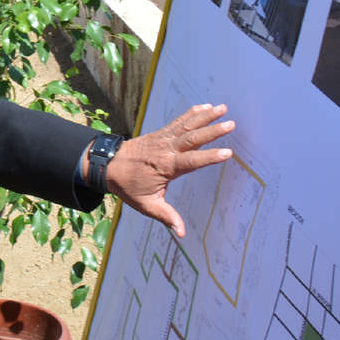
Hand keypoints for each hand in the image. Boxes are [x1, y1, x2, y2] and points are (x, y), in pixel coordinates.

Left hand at [104, 104, 235, 236]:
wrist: (108, 165)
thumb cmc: (128, 186)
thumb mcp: (146, 205)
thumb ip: (166, 216)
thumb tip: (182, 233)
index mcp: (166, 166)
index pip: (191, 161)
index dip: (209, 157)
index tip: (227, 152)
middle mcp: (166, 149)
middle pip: (192, 138)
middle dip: (212, 131)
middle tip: (231, 124)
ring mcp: (163, 138)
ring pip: (187, 125)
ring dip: (206, 116)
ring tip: (223, 108)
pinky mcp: (161, 133)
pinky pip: (178, 121)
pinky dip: (192, 113)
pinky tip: (206, 107)